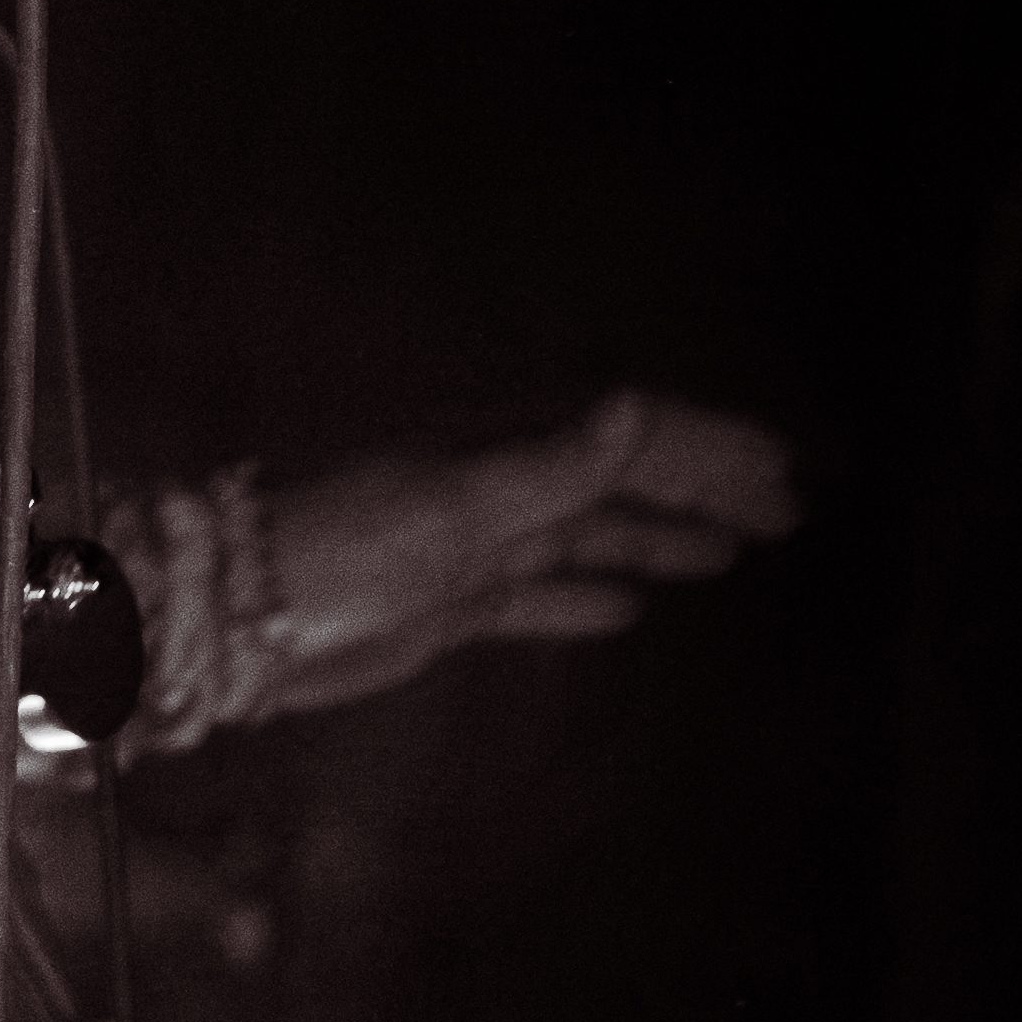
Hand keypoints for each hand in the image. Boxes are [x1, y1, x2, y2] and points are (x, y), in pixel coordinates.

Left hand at [258, 388, 799, 717]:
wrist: (232, 617)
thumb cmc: (339, 549)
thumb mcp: (455, 505)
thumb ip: (553, 465)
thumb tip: (640, 405)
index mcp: (504, 447)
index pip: (631, 434)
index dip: (708, 448)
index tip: (785, 469)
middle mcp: (497, 486)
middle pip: (620, 479)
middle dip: (702, 489)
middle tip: (789, 513)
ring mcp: (473, 546)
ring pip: (588, 535)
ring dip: (659, 538)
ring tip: (732, 555)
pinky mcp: (447, 605)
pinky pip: (535, 594)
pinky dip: (584, 598)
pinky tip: (630, 610)